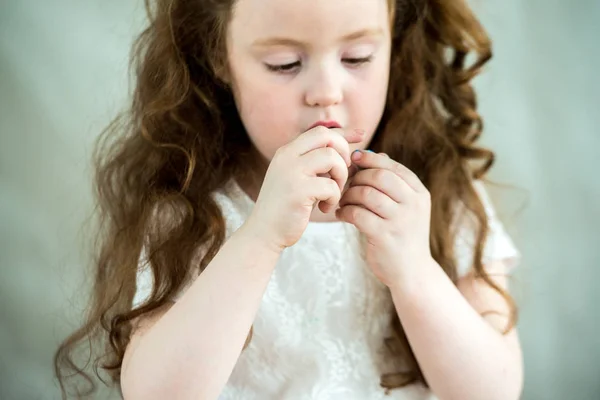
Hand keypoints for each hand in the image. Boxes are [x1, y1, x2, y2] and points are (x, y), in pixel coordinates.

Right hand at [246, 126, 364, 251]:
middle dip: (344, 153)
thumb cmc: (285, 207)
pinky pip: (330, 185)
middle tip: (342, 175)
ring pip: (332, 158)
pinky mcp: (298, 191)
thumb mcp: (296, 178)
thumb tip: (344, 150)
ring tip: (333, 193)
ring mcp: (291, 172)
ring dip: (340, 176)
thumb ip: (314, 163)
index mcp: (287, 152)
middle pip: (327, 137)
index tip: (361, 135)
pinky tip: (325, 208)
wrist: (264, 232)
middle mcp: (287, 156)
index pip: (321, 131)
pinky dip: (334, 198)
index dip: (344, 133)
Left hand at [336, 150, 433, 287]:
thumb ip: (392, 182)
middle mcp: (413, 205)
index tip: (353, 158)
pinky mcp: (385, 237)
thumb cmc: (402, 235)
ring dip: (349, 195)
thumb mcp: (406, 207)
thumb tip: (373, 153)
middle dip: (357, 177)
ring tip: (342, 201)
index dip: (371, 159)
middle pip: (379, 176)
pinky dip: (345, 212)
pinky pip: (358, 215)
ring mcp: (401, 221)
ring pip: (367, 194)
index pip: (393, 167)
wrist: (412, 272)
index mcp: (419, 194)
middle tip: (345, 184)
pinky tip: (342, 215)